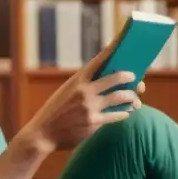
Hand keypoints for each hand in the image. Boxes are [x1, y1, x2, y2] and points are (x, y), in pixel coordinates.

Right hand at [22, 44, 145, 152]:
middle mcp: (84, 92)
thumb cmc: (56, 111)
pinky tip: (126, 112)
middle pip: (115, 78)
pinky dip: (123, 113)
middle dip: (128, 77)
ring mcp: (90, 107)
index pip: (97, 62)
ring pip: (119, 97)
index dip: (110, 52)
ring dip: (131, 97)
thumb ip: (84, 85)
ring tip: (135, 98)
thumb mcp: (66, 92)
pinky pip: (115, 115)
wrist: (43, 134)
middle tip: (134, 77)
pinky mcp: (93, 122)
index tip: (120, 44)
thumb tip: (107, 81)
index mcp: (77, 81)